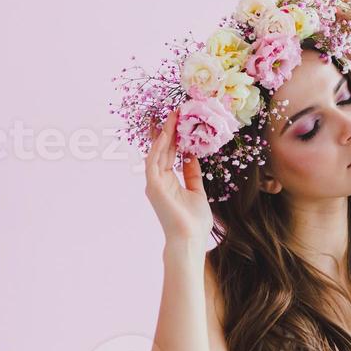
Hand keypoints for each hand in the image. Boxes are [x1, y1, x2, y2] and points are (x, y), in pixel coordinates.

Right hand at [144, 110, 212, 243]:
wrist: (190, 239)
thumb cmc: (194, 221)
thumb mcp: (197, 192)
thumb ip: (192, 174)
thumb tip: (191, 156)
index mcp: (168, 182)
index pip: (169, 154)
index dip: (174, 137)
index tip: (180, 120)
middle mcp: (158, 180)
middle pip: (162, 149)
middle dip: (168, 130)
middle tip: (174, 111)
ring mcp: (154, 183)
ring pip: (157, 152)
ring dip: (164, 133)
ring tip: (171, 116)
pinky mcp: (153, 187)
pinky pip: (154, 162)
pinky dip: (159, 147)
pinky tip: (166, 134)